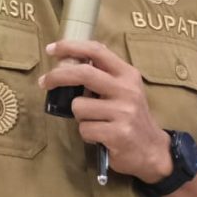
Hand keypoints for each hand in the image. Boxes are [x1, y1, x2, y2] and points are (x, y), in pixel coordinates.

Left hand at [41, 39, 170, 181]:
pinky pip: (84, 129)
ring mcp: (123, 112)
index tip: (52, 49)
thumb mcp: (125, 90)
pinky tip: (100, 137)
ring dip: (79, 117)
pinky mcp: (117, 133)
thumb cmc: (132, 118)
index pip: (97, 51)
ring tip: (95, 123)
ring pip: (78, 106)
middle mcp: (127, 90)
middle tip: (44, 82)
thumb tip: (70, 62)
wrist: (152, 150)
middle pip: (83, 73)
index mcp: (127, 74)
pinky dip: (87, 135)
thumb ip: (104, 75)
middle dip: (57, 76)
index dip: (71, 47)